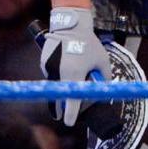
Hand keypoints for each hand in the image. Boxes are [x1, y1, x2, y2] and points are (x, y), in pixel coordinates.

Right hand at [40, 7, 111, 126]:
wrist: (71, 26)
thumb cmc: (89, 43)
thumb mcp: (102, 60)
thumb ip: (103, 77)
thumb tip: (101, 90)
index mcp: (74, 74)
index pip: (71, 100)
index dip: (70, 113)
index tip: (69, 122)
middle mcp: (59, 73)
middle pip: (60, 97)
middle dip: (63, 105)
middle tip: (64, 112)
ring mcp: (49, 68)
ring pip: (56, 85)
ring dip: (62, 84)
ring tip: (72, 68)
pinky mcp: (44, 63)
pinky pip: (52, 74)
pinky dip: (58, 73)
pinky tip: (65, 62)